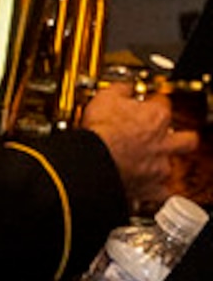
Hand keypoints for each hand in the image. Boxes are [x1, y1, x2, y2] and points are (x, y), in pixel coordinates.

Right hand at [82, 82, 197, 209]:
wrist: (93, 161)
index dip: (154, 101)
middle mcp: (163, 142)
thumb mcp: (105, 97)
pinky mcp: (150, 188)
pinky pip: (159, 194)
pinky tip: (147, 190)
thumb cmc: (100, 130)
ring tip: (155, 165)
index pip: (163, 103)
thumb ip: (120, 90)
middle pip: (187, 138)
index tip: (147, 101)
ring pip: (174, 167)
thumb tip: (125, 86)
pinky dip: (154, 193)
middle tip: (170, 135)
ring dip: (165, 165)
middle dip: (183, 136)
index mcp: (155, 117)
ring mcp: (159, 166)